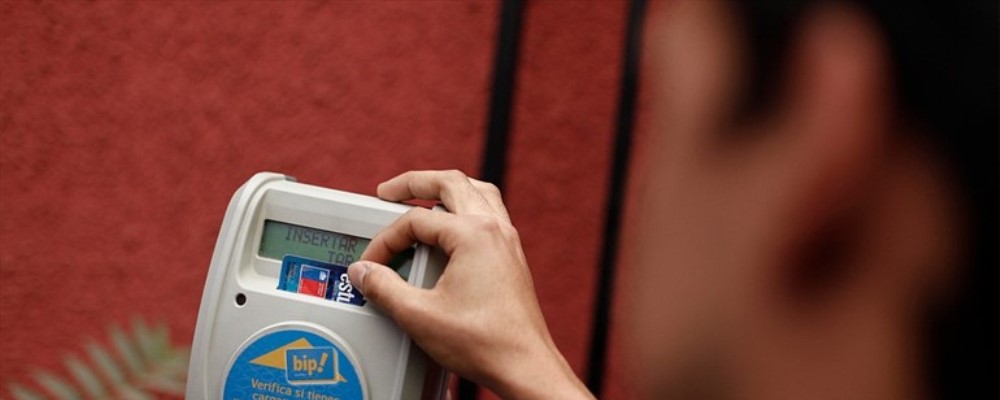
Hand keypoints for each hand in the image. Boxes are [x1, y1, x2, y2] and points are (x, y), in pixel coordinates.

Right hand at [347, 170, 592, 399]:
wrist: (523, 366)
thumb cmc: (484, 342)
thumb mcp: (419, 315)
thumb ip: (384, 288)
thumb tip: (364, 272)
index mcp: (473, 234)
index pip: (415, 221)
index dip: (386, 240)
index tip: (373, 263)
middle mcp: (495, 229)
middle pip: (451, 183)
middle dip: (415, 183)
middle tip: (388, 191)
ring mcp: (507, 241)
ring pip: (476, 192)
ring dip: (445, 189)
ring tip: (421, 196)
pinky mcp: (512, 257)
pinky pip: (488, 213)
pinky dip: (464, 208)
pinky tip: (451, 226)